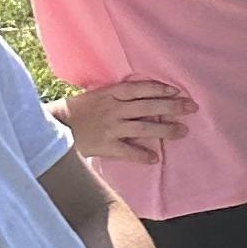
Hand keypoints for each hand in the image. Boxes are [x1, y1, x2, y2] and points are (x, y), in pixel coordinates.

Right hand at [58, 77, 193, 166]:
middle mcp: (114, 109)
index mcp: (112, 93)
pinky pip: (128, 151)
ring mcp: (111, 127)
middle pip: (149, 107)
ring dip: (166, 130)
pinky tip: (155, 158)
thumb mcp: (99, 94)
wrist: (54, 126)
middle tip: (192, 108)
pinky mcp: (106, 145)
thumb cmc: (79, 109)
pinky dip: (142, 155)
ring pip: (144, 128)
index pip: (141, 89)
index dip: (161, 89)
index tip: (178, 91)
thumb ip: (120, 95)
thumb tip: (148, 95)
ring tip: (183, 131)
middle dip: (173, 107)